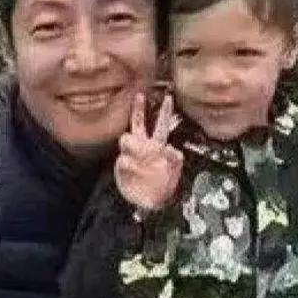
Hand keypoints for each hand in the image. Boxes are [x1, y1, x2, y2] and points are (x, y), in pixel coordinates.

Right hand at [116, 92, 183, 212]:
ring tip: (143, 158)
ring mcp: (132, 155)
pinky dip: (133, 166)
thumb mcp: (175, 172)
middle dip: (138, 108)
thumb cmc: (163, 187)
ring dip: (136, 147)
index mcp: (158, 146)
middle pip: (138, 123)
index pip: (161, 124)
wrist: (149, 203)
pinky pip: (125, 160)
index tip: (169, 98)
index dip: (165, 111)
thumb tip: (170, 149)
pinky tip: (137, 172)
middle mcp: (143, 147)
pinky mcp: (122, 166)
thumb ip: (175, 158)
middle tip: (140, 95)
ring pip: (128, 139)